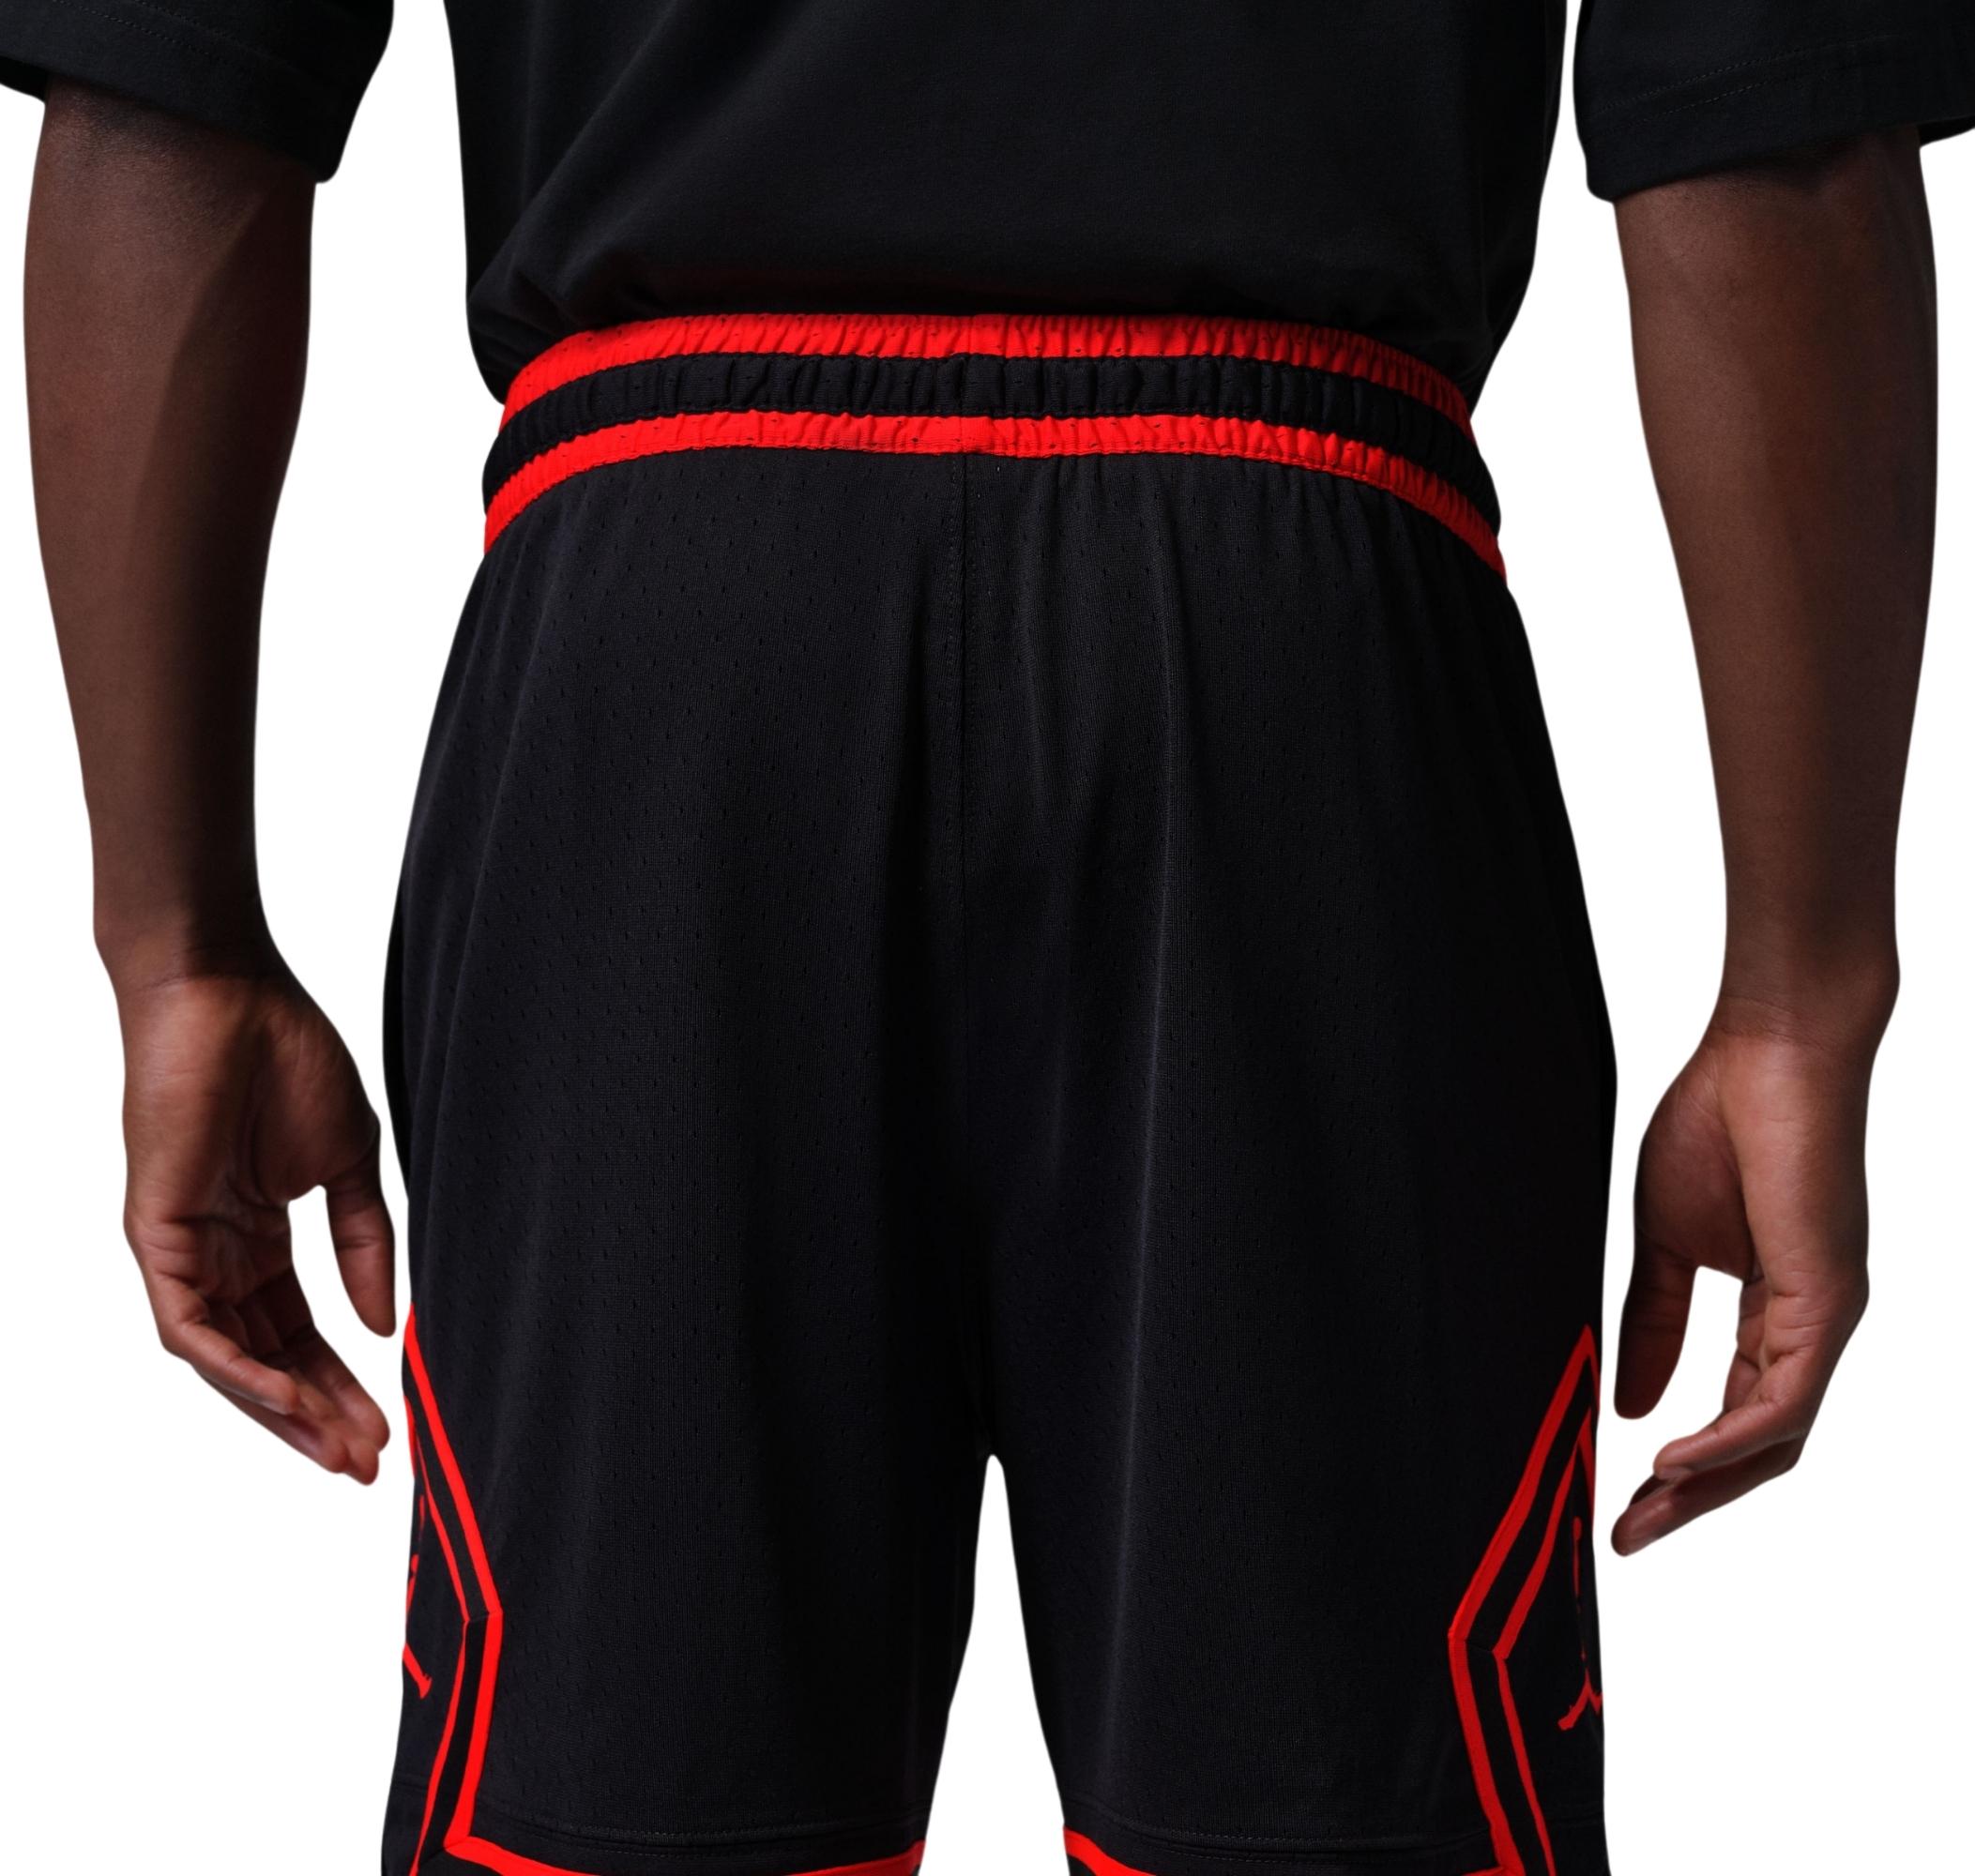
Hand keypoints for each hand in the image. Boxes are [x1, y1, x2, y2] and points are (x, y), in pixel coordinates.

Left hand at [116, 960, 395, 1480]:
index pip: (299, 1329)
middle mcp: (216, 1251)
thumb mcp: (350, 1162)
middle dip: (319, 1413)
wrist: (229, 993)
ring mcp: (182, 1248)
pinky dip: (237, 1369)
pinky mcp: (155, 1236)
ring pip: (227, 1359)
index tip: (390, 1422)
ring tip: (341, 1445)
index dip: (343, 1380)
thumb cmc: (287, 1054)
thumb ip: (365, 1244)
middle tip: (370, 1459)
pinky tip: (286, 1398)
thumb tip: (384, 1323)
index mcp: (259, 1232)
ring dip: (283, 1408)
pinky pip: (191, 1327)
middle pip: (267, 1358)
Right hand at [1611, 999, 1877, 1553]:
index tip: (1622, 1505)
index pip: (1737, 1418)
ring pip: (1779, 1438)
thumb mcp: (1664, 1241)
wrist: (1769, 1048)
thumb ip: (1653, 1322)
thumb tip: (1633, 1403)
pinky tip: (1674, 1459)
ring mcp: (1826, 1318)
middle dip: (1692, 1500)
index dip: (1682, 1470)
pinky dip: (1730, 1438)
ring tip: (1644, 1513)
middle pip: (1761, 1448)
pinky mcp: (1826, 1299)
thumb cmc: (1720, 1119)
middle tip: (1626, 1536)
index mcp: (1777, 1313)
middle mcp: (1811, 1327)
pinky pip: (1784, 1399)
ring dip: (1708, 1485)